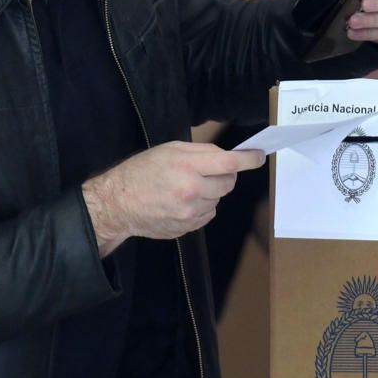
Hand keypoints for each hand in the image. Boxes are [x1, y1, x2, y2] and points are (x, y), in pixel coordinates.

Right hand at [83, 142, 264, 251]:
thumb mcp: (169, 150)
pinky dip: (202, 207)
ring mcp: (190, 213)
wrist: (119, 203)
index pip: (229, 164)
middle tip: (206, 171)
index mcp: (187, 167)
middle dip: (224, 175)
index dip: (249, 160)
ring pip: (218, 200)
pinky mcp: (187, 227)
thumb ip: (201, 152)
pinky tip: (182, 202)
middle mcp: (191, 191)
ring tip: (185, 188)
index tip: (258, 156)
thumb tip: (228, 156)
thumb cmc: (142, 172)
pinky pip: (208, 214)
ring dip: (210, 192)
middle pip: (228, 183)